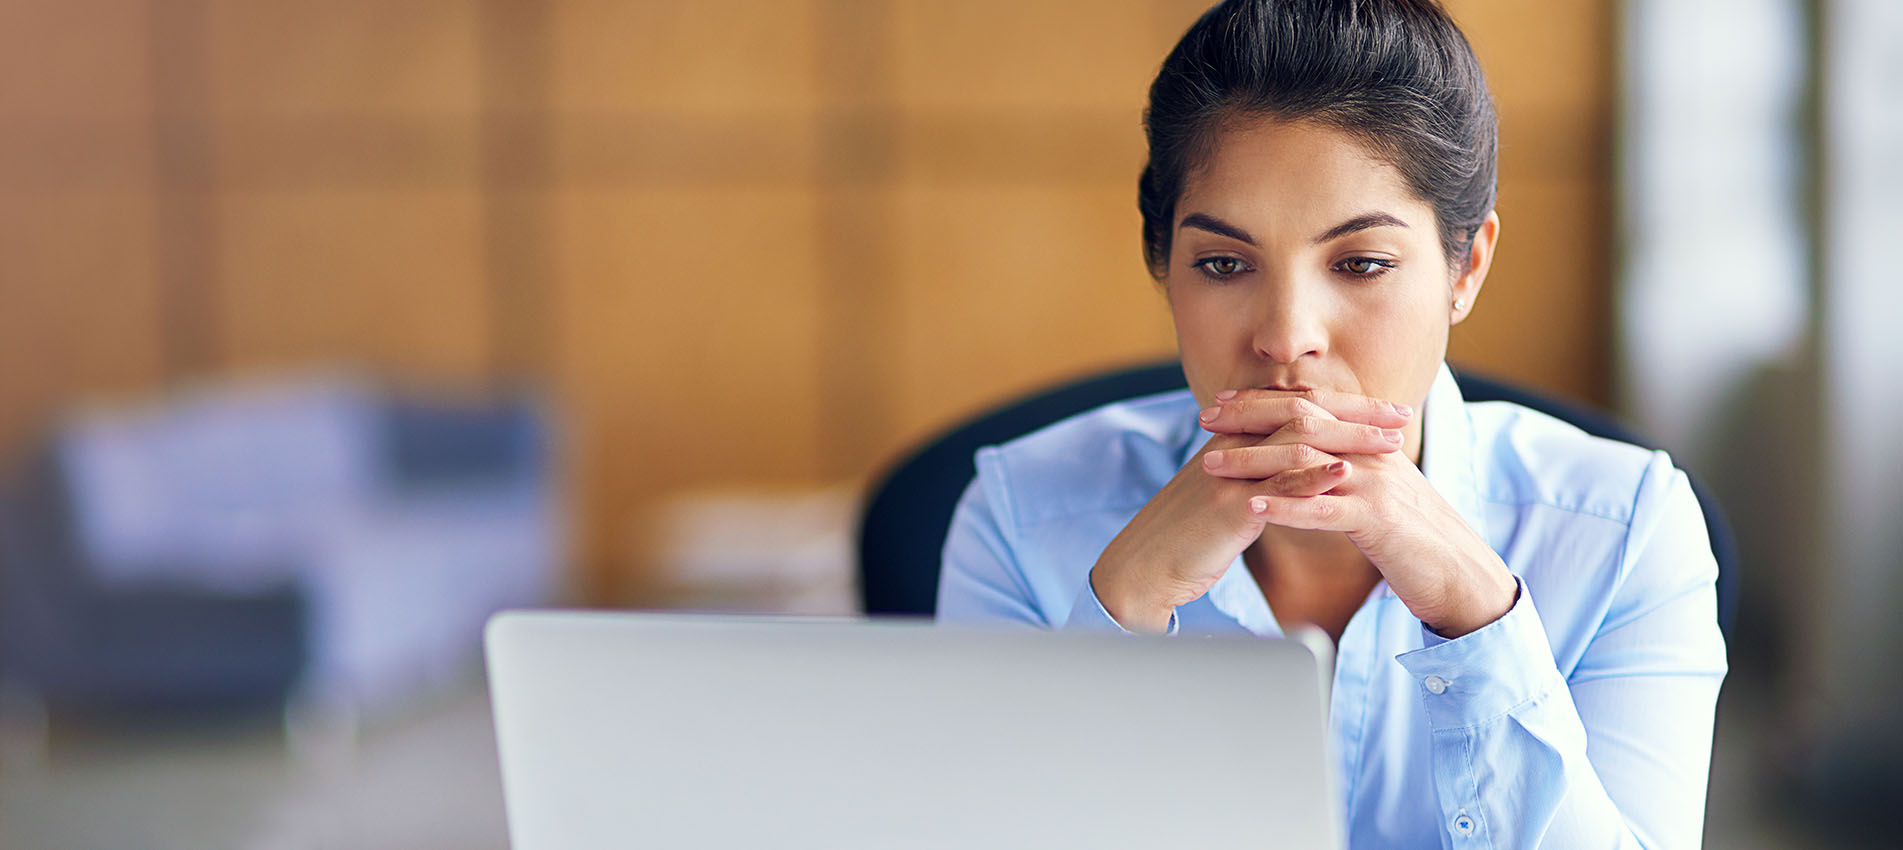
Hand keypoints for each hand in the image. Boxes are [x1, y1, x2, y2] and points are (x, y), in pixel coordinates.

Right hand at [1089, 390, 1410, 631]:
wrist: (1141, 570)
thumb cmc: (1185, 540)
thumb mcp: (1224, 499)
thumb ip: (1257, 478)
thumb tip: (1296, 471)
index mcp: (1234, 442)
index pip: (1296, 409)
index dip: (1344, 406)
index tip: (1387, 410)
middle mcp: (1231, 447)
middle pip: (1302, 413)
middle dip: (1357, 412)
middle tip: (1403, 414)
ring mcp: (1228, 474)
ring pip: (1295, 442)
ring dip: (1347, 439)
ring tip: (1390, 441)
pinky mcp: (1225, 506)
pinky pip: (1274, 486)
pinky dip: (1312, 477)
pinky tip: (1345, 473)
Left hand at [1199, 389, 1518, 637]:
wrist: (1463, 577)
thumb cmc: (1415, 541)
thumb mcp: (1378, 496)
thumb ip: (1345, 473)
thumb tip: (1308, 464)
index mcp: (1370, 445)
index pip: (1312, 409)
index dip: (1264, 403)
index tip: (1222, 403)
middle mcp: (1372, 456)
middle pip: (1304, 422)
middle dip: (1250, 419)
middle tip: (1205, 419)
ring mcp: (1377, 486)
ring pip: (1307, 462)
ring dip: (1255, 461)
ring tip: (1212, 464)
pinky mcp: (1380, 522)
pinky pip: (1326, 510)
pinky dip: (1286, 506)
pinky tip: (1252, 507)